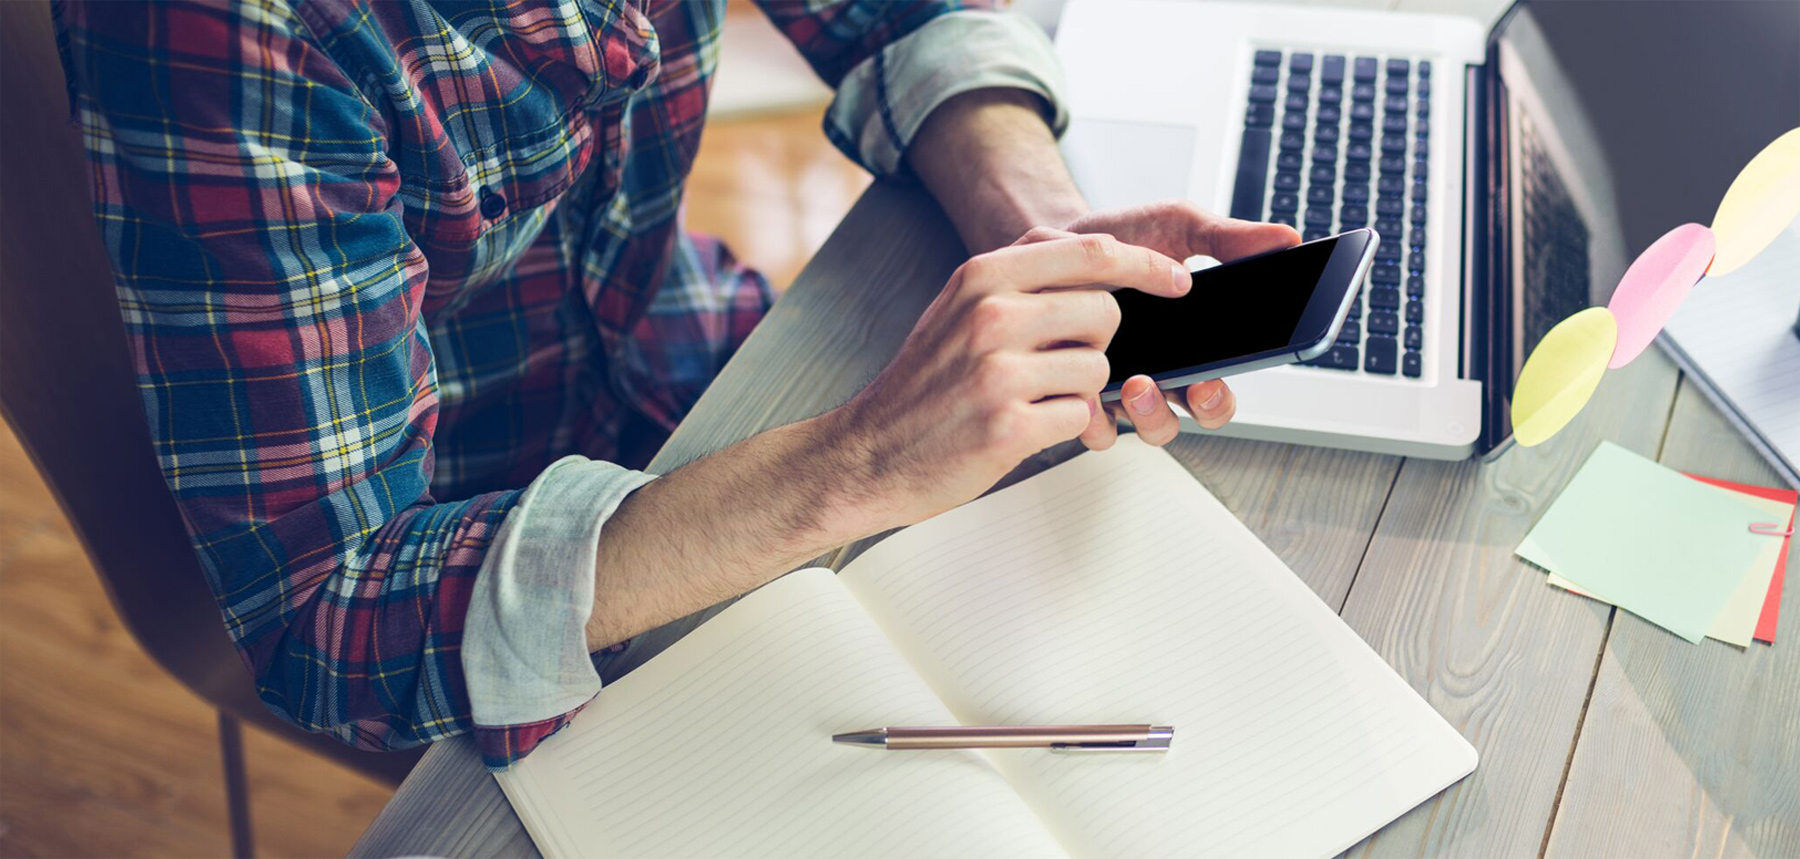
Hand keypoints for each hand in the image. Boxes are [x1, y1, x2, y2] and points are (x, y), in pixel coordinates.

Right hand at [829, 233, 1191, 531]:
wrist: (870, 452)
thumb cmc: (923, 384)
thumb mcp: (957, 306)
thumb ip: (1018, 276)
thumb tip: (1096, 256)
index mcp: (982, 277)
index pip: (1091, 252)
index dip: (1147, 264)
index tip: (1176, 278)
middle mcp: (991, 316)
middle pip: (1107, 312)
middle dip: (1100, 342)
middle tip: (1060, 363)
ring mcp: (999, 371)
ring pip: (1100, 369)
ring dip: (1081, 390)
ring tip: (1033, 398)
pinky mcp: (1009, 424)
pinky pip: (1081, 417)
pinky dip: (1064, 425)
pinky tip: (1024, 425)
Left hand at [1050, 201, 1301, 447]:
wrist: (1053, 238)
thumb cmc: (1118, 238)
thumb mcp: (1176, 227)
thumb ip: (1228, 238)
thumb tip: (1285, 237)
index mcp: (1189, 343)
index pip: (1218, 389)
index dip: (1220, 398)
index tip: (1211, 384)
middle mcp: (1156, 371)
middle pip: (1185, 417)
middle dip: (1188, 412)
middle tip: (1181, 388)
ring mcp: (1115, 385)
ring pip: (1142, 427)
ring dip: (1146, 415)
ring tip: (1134, 384)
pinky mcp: (1076, 390)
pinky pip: (1091, 427)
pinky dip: (1091, 419)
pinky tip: (1084, 393)